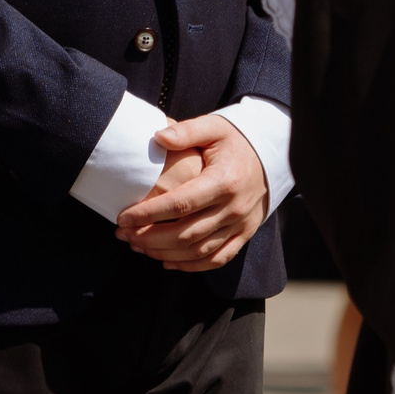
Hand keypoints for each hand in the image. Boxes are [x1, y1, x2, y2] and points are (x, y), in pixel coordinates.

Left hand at [114, 115, 268, 269]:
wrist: (272, 155)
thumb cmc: (235, 140)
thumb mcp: (214, 128)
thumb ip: (186, 132)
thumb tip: (157, 137)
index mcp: (224, 181)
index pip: (180, 204)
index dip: (149, 214)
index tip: (123, 217)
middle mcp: (233, 208)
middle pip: (186, 233)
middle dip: (149, 238)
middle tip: (122, 234)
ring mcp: (240, 225)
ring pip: (198, 251)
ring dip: (164, 254)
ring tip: (136, 246)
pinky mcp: (244, 235)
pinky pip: (216, 259)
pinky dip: (190, 266)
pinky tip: (165, 262)